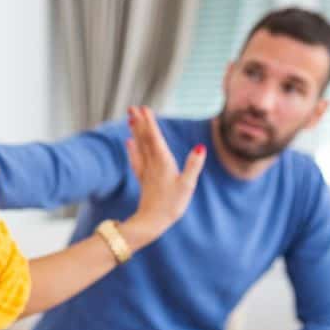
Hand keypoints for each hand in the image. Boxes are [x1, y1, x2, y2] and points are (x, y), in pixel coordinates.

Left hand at [122, 106, 204, 247]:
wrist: (151, 222)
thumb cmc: (172, 205)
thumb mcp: (187, 185)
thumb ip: (193, 165)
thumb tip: (200, 147)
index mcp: (163, 162)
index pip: (155, 138)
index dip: (150, 123)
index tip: (144, 108)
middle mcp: (152, 163)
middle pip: (144, 139)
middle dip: (139, 122)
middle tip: (132, 107)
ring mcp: (146, 171)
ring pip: (139, 146)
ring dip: (135, 131)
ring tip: (130, 118)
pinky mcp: (143, 179)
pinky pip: (136, 159)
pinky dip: (132, 149)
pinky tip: (128, 142)